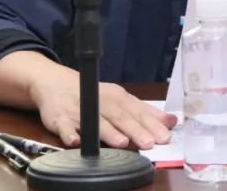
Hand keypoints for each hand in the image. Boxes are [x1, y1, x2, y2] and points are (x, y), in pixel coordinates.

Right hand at [29, 61, 176, 149]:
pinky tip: (76, 141)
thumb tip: (170, 121)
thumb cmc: (95, 95)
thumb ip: (144, 112)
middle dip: (135, 130)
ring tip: (122, 143)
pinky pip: (64, 127)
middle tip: (149, 143)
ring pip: (96, 122)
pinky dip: (69, 134)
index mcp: (117, 98)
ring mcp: (79, 110)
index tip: (164, 136)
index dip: (151, 124)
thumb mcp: (120, 99)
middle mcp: (101, 102)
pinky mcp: (59, 119)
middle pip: (119, 117)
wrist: (56, 83)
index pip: (137, 111)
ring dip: (108, 133)